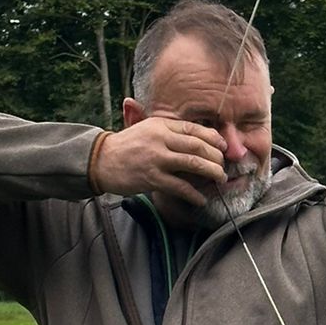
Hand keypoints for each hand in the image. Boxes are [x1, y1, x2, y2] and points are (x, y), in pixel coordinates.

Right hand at [93, 116, 229, 206]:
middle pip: (198, 145)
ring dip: (212, 173)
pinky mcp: (152, 178)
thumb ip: (169, 131)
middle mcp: (161, 139)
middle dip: (216, 157)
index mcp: (161, 124)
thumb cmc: (127, 146)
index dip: (213, 138)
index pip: (194, 128)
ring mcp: (157, 159)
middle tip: (223, 167)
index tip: (223, 147)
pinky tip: (201, 199)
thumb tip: (197, 138)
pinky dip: (194, 194)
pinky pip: (180, 186)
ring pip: (193, 163)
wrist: (101, 160)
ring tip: (220, 180)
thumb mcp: (147, 129)